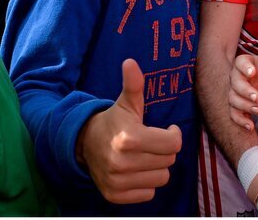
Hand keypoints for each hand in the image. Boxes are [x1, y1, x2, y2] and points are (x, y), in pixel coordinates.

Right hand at [77, 59, 182, 203]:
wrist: (84, 143)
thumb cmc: (114, 121)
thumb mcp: (126, 103)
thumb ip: (133, 84)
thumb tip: (130, 62)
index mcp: (130, 138)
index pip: (173, 144)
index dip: (173, 135)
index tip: (167, 129)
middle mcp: (123, 162)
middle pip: (169, 161)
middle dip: (164, 150)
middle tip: (152, 143)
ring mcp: (118, 181)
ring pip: (161, 178)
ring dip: (157, 167)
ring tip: (144, 156)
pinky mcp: (115, 195)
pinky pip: (148, 194)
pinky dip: (146, 183)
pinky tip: (136, 170)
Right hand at [228, 54, 257, 130]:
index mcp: (242, 63)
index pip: (240, 63)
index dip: (245, 68)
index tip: (252, 73)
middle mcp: (235, 77)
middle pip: (235, 84)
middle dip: (246, 91)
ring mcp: (233, 92)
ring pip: (233, 100)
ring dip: (245, 106)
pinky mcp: (235, 106)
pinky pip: (234, 114)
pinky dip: (241, 121)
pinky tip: (251, 126)